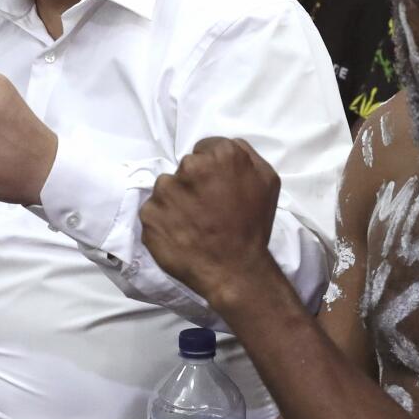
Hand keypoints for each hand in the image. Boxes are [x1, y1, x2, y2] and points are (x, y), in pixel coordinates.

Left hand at [139, 137, 281, 307]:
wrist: (235, 270)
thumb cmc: (254, 226)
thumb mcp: (267, 181)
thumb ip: (246, 155)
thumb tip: (224, 149)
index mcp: (222, 154)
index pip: (206, 149)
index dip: (212, 170)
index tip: (217, 188)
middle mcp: (190, 166)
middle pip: (186, 167)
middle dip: (194, 183)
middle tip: (207, 209)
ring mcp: (166, 190)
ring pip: (167, 188)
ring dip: (177, 201)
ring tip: (193, 224)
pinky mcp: (150, 213)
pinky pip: (154, 211)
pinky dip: (163, 221)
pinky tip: (180, 234)